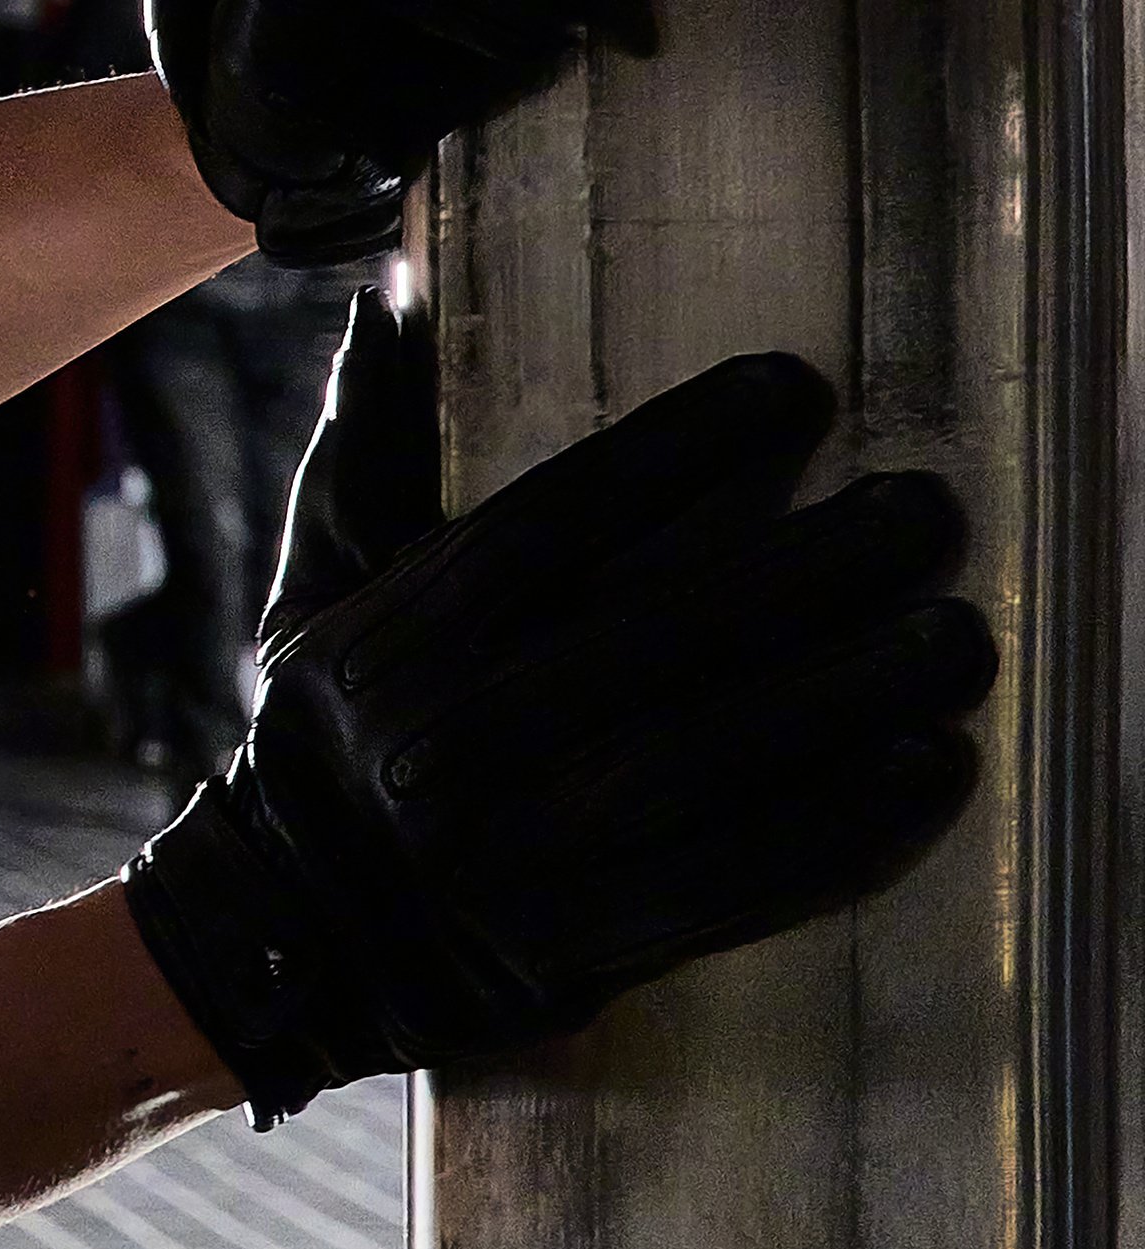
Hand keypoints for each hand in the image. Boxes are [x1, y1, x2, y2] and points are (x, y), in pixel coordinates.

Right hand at [119, 291, 995, 1126]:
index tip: (794, 391)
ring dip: (854, 691)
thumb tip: (384, 305)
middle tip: (925, 509)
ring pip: (714, 757)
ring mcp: (520, 854)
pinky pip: (740, 879)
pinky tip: (933, 766)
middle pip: (658, 635)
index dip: (680, 449)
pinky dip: (849, 825)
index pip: (550, 522)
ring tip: (957, 633)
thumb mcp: (307, 593)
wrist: (291, 937)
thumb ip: (357, 454)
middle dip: (812, 566)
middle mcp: (452, 744)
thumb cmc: (319, 736)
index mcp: (390, 644)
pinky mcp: (585, 943)